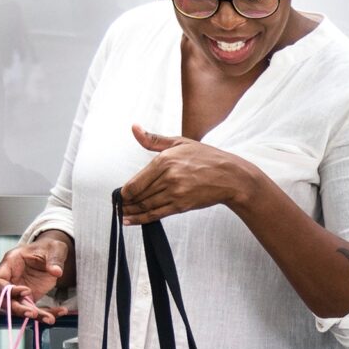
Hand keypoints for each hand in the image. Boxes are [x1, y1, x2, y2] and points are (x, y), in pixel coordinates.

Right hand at [0, 231, 72, 323]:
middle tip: (33, 313)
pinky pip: (34, 309)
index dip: (7, 290)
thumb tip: (56, 271)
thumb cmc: (48, 247)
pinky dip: (46, 313)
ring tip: (50, 319)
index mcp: (11, 263)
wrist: (53, 254)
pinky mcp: (29, 298)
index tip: (26, 291)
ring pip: (19, 308)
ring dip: (34, 315)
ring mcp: (19, 290)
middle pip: (4, 300)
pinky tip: (60, 311)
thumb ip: (54, 259)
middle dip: (18, 309)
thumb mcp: (54, 248)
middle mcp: (11, 278)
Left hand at [119, 125, 255, 223]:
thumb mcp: (180, 142)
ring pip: (146, 205)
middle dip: (126, 202)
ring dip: (131, 212)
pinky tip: (131, 220)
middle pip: (139, 194)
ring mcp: (175, 193)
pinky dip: (141, 219)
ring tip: (123, 214)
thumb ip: (154, 140)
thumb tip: (134, 128)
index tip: (120, 194)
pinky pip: (156, 214)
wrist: (230, 177)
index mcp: (165, 160)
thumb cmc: (207, 158)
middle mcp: (168, 177)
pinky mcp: (182, 205)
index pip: (137, 180)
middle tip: (119, 206)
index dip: (125, 191)